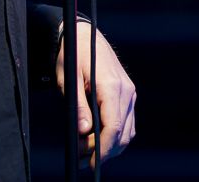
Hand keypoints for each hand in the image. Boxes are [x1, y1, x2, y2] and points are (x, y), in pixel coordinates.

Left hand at [56, 21, 136, 167]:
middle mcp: (126, 91)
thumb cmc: (73, 55)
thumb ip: (79, 106)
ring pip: (127, 131)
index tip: (90, 162)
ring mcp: (130, 92)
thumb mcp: (69, 80)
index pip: (113, 127)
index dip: (102, 149)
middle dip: (102, 151)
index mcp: (111, 86)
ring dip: (109, 146)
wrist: (84, 36)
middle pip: (122, 134)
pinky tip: (97, 140)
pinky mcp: (128, 94)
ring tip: (86, 152)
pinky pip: (127, 122)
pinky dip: (115, 136)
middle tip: (81, 158)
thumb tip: (84, 131)